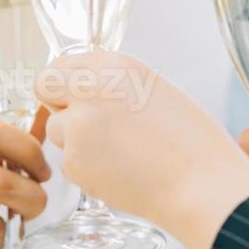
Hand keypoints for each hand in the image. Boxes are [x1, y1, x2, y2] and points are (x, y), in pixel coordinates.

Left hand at [36, 53, 248, 248]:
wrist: (204, 186)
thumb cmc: (193, 143)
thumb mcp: (156, 90)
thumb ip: (115, 83)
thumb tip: (86, 88)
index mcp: (116, 65)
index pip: (63, 62)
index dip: (68, 81)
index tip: (76, 94)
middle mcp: (92, 88)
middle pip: (44, 86)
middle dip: (56, 103)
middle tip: (81, 122)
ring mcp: (79, 126)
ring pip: (56, 129)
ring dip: (75, 140)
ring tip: (118, 153)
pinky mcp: (75, 162)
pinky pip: (69, 162)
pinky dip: (87, 169)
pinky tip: (121, 172)